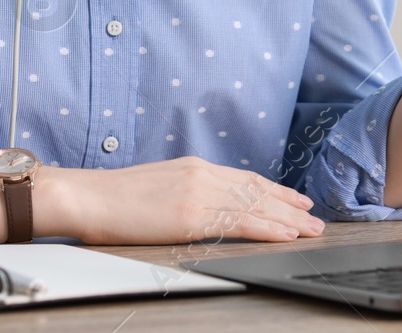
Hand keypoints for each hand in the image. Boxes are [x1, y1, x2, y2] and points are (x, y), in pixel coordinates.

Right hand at [40, 156, 324, 244]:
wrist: (87, 196)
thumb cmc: (112, 198)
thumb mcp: (157, 187)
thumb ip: (184, 192)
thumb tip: (199, 207)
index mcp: (193, 167)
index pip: (244, 178)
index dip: (274, 189)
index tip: (294, 199)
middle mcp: (202, 174)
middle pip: (257, 189)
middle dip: (289, 204)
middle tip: (314, 217)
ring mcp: (199, 192)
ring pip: (255, 205)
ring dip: (287, 218)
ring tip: (310, 228)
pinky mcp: (192, 213)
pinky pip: (240, 221)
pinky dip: (268, 227)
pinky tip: (285, 234)